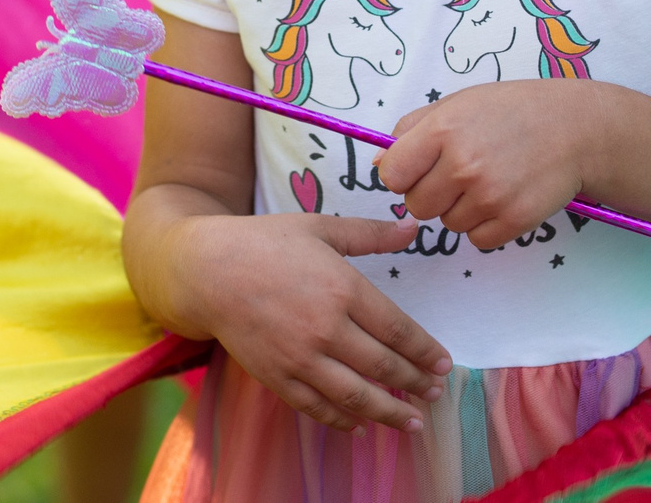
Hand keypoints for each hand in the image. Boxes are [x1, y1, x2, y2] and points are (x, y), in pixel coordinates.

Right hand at [162, 211, 450, 432]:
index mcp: (342, 288)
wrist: (206, 270)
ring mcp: (301, 358)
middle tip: (436, 393)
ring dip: (389, 412)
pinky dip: (342, 419)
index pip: (398, 330)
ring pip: (356, 395)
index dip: (425, 351)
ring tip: (412, 423)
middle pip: (383, 366)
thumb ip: (369, 233)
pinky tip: (360, 424)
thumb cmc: (264, 242)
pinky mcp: (277, 377)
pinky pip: (317, 406)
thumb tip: (412, 229)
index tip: (444, 364)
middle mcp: (326, 328)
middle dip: (415, 383)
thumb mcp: (319, 227)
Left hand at [377, 80, 616, 250]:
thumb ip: (412, 130)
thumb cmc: (511, 111)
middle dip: (430, 194)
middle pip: (416, 206)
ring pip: (447, 224)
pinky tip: (503, 198)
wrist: (574, 128)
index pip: (391, 175)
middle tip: (458, 175)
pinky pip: (478, 240)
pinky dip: (486, 226)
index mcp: (442, 130)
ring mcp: (490, 195)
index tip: (418, 168)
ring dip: (461, 209)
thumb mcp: (456, 104)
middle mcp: (463, 164)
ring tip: (488, 180)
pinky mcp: (514, 220)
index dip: (402, 174)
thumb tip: (380, 166)